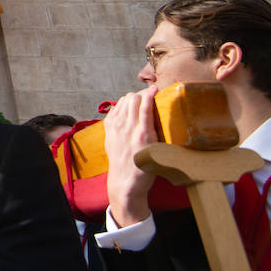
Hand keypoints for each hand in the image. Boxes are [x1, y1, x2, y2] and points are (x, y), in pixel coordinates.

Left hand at [103, 85, 159, 227]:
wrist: (125, 181)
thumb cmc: (146, 169)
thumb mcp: (158, 150)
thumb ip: (157, 131)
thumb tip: (161, 114)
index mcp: (143, 133)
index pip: (145, 103)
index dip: (151, 92)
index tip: (157, 89)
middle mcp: (128, 127)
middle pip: (132, 98)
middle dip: (142, 94)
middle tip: (149, 97)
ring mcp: (116, 128)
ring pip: (123, 101)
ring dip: (132, 99)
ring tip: (139, 102)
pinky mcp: (109, 130)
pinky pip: (114, 109)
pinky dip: (122, 106)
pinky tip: (128, 110)